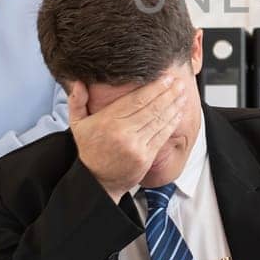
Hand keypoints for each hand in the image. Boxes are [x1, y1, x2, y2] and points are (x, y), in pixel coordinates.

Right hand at [67, 74, 189, 202]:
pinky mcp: (145, 157)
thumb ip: (77, 102)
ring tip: (183, 94)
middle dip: (168, 93)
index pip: (136, 100)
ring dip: (174, 105)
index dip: (153, 88)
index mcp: (107, 121)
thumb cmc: (90, 150)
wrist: (97, 181)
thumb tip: (78, 82)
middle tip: (179, 82)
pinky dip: (172, 123)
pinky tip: (178, 112)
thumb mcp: (77, 125)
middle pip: (151, 108)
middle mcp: (123, 133)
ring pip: (159, 120)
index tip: (165, 78)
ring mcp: (136, 146)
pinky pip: (162, 136)